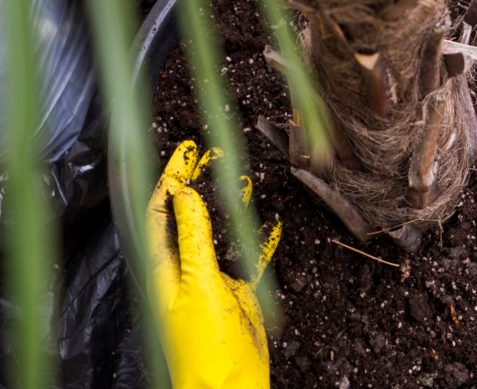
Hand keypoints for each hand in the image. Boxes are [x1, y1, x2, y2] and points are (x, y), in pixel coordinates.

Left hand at [147, 140, 280, 388]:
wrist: (228, 387)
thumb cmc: (204, 344)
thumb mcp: (197, 282)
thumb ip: (194, 236)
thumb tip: (183, 192)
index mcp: (166, 265)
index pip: (162, 210)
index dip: (171, 177)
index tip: (186, 151)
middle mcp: (186, 268)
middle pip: (189, 215)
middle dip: (197, 183)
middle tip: (211, 154)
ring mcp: (212, 280)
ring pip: (220, 231)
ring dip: (229, 205)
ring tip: (241, 177)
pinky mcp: (237, 292)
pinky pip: (251, 258)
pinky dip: (262, 240)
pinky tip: (274, 223)